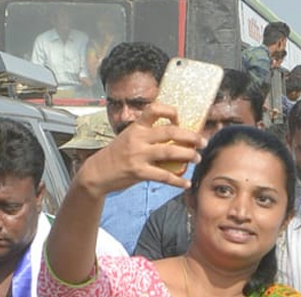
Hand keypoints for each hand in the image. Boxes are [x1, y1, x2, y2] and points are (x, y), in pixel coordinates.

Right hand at [77, 102, 202, 193]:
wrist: (98, 172)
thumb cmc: (118, 155)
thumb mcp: (129, 138)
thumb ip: (148, 136)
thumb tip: (175, 137)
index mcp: (136, 127)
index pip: (154, 109)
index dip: (171, 112)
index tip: (180, 121)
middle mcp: (137, 138)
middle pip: (170, 132)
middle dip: (190, 136)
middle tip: (203, 142)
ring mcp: (138, 155)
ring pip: (170, 151)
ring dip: (188, 155)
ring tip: (198, 158)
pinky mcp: (138, 172)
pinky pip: (164, 176)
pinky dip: (178, 181)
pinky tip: (186, 183)